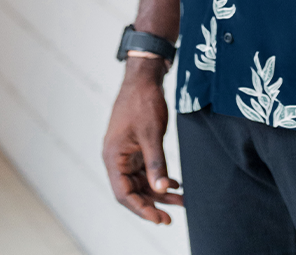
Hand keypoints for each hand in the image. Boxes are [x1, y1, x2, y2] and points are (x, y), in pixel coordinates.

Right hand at [102, 58, 182, 223]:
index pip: (124, 193)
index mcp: (113, 157)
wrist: (144, 77)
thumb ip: (156, 163)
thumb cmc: (143, 102)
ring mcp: (126, 152)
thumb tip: (161, 189)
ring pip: (142, 181)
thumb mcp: (152, 134)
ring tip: (181, 200)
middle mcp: (117, 158)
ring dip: (159, 191)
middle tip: (172, 216)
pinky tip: (175, 183)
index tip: (159, 218)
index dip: (142, 209)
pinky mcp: (136, 146)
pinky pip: (146, 168)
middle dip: (153, 203)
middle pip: (133, 190)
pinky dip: (159, 176)